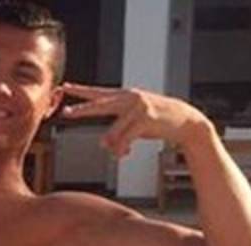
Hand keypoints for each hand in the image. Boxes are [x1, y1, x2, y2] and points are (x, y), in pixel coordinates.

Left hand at [60, 83, 213, 157]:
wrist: (186, 121)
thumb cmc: (157, 121)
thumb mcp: (135, 123)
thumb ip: (117, 130)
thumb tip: (104, 145)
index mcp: (125, 96)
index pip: (98, 93)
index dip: (81, 91)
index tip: (64, 87)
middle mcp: (130, 98)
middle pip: (99, 105)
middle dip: (82, 110)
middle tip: (66, 112)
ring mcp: (138, 107)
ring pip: (113, 130)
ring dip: (112, 145)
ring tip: (116, 153)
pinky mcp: (146, 119)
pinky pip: (125, 138)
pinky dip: (121, 149)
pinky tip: (124, 153)